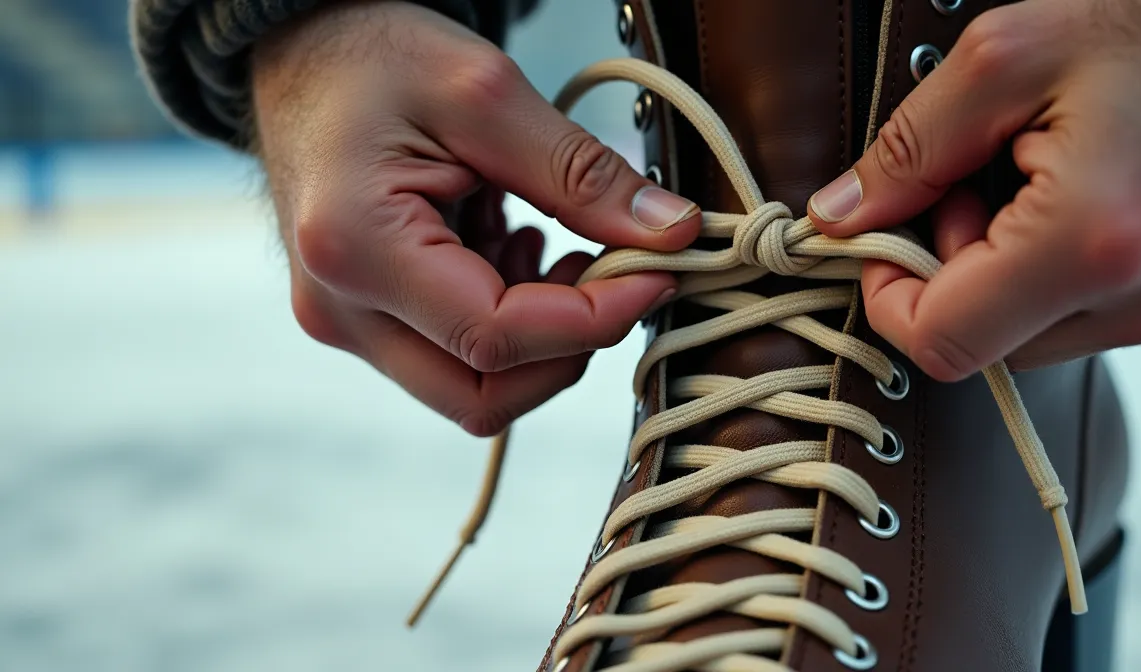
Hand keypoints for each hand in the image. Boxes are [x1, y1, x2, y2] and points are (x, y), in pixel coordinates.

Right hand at [252, 1, 700, 434]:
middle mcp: (340, 308)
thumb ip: (580, 174)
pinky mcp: (365, 320)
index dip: (596, 318)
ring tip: (560, 244)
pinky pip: (455, 357)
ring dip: (543, 335)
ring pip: (474, 388)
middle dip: (570, 346)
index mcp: (356, 248)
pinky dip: (511, 320)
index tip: (657, 271)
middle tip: (616, 270)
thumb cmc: (372, 56)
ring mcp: (348, 323)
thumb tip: (673, 234)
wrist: (301, 55)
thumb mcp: (485, 91)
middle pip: (483, 394)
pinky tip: (518, 248)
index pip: (497, 338)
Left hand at [806, 0, 1140, 381]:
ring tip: (1040, 186)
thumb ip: (908, 149)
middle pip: (987, 344)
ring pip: (1038, 339)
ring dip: (1011, 278)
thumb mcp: (1010, 57)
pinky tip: (1088, 207)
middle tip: (977, 188)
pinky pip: (1095, 323)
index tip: (890, 240)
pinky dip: (1065, 280)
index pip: (942, 343)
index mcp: (1090, 242)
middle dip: (955, 274)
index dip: (892, 297)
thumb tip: (837, 219)